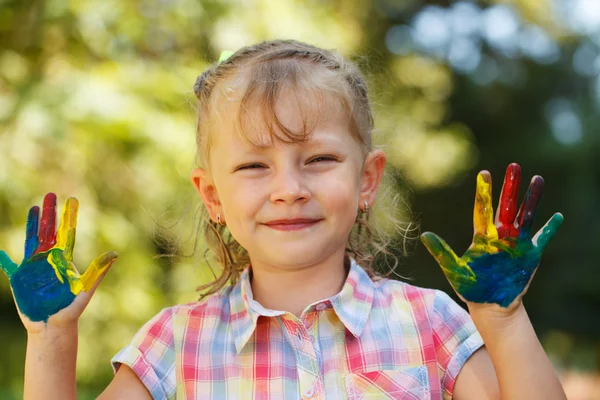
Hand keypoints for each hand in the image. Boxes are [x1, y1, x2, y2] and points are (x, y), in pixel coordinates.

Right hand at [0, 193, 116, 331]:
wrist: (54, 325)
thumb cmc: (71, 308)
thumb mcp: (85, 289)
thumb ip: (97, 271)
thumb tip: (114, 254)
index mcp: (65, 259)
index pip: (68, 233)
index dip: (69, 217)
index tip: (72, 199)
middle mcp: (49, 258)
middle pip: (49, 230)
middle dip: (50, 212)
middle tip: (51, 194)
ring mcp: (33, 266)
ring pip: (32, 239)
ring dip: (32, 223)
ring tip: (34, 208)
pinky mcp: (19, 278)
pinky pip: (9, 266)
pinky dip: (3, 259)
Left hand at [420, 163, 562, 311]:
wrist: (490, 305)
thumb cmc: (470, 288)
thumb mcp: (455, 271)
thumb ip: (442, 253)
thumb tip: (424, 235)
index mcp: (482, 237)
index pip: (482, 209)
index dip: (484, 192)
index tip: (484, 173)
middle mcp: (500, 236)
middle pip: (507, 206)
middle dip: (511, 187)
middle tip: (515, 166)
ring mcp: (516, 244)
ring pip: (526, 216)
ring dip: (532, 199)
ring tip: (538, 179)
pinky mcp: (530, 255)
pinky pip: (542, 238)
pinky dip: (550, 228)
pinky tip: (557, 216)